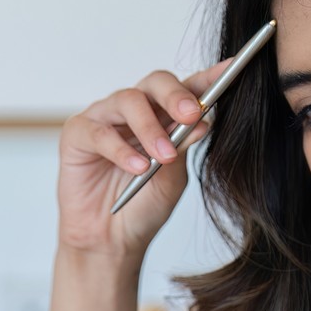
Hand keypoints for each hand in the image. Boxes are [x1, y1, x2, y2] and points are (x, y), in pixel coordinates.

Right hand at [56, 59, 230, 260]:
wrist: (112, 242)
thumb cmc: (143, 208)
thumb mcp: (173, 178)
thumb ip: (184, 147)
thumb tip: (204, 121)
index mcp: (163, 117)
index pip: (187, 89)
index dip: (208, 78)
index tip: (232, 69)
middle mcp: (134, 111)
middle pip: (155, 82)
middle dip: (175, 95)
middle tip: (190, 115)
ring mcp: (104, 118)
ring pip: (128, 101)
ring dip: (150, 128)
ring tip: (164, 157)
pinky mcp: (77, 134)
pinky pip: (99, 132)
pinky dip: (121, 150)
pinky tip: (138, 168)